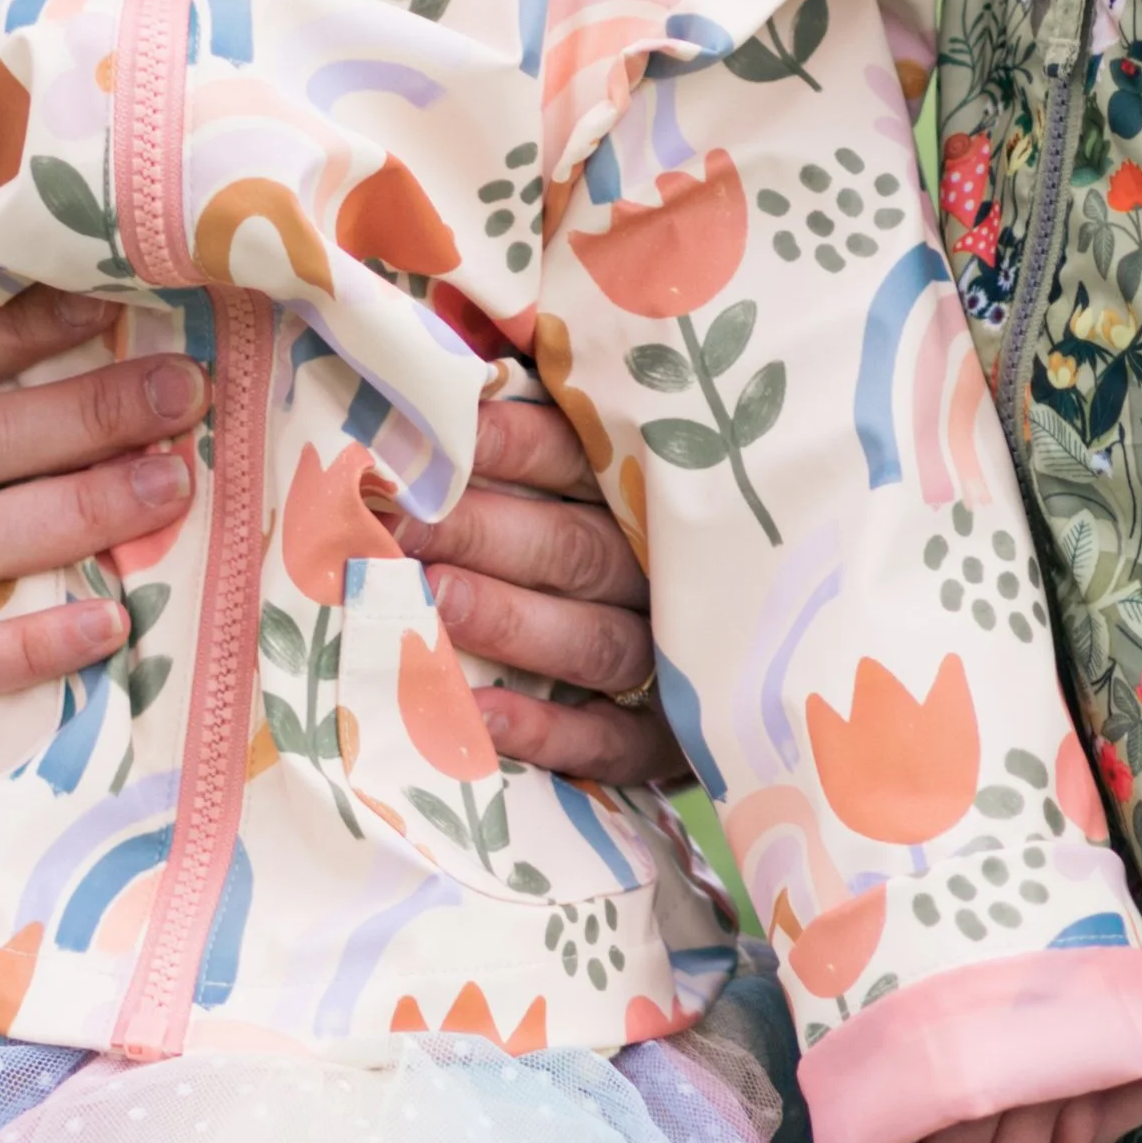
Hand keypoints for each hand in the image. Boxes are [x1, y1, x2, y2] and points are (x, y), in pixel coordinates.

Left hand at [402, 398, 684, 793]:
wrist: (740, 656)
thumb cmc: (625, 540)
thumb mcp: (606, 477)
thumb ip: (544, 444)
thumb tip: (450, 400)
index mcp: (645, 495)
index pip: (577, 457)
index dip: (508, 444)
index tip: (433, 438)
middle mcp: (663, 573)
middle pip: (573, 547)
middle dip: (483, 533)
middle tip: (401, 522)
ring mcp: (673, 661)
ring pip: (594, 640)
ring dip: (515, 621)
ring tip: (437, 598)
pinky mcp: (671, 741)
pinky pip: (614, 742)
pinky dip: (552, 731)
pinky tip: (486, 713)